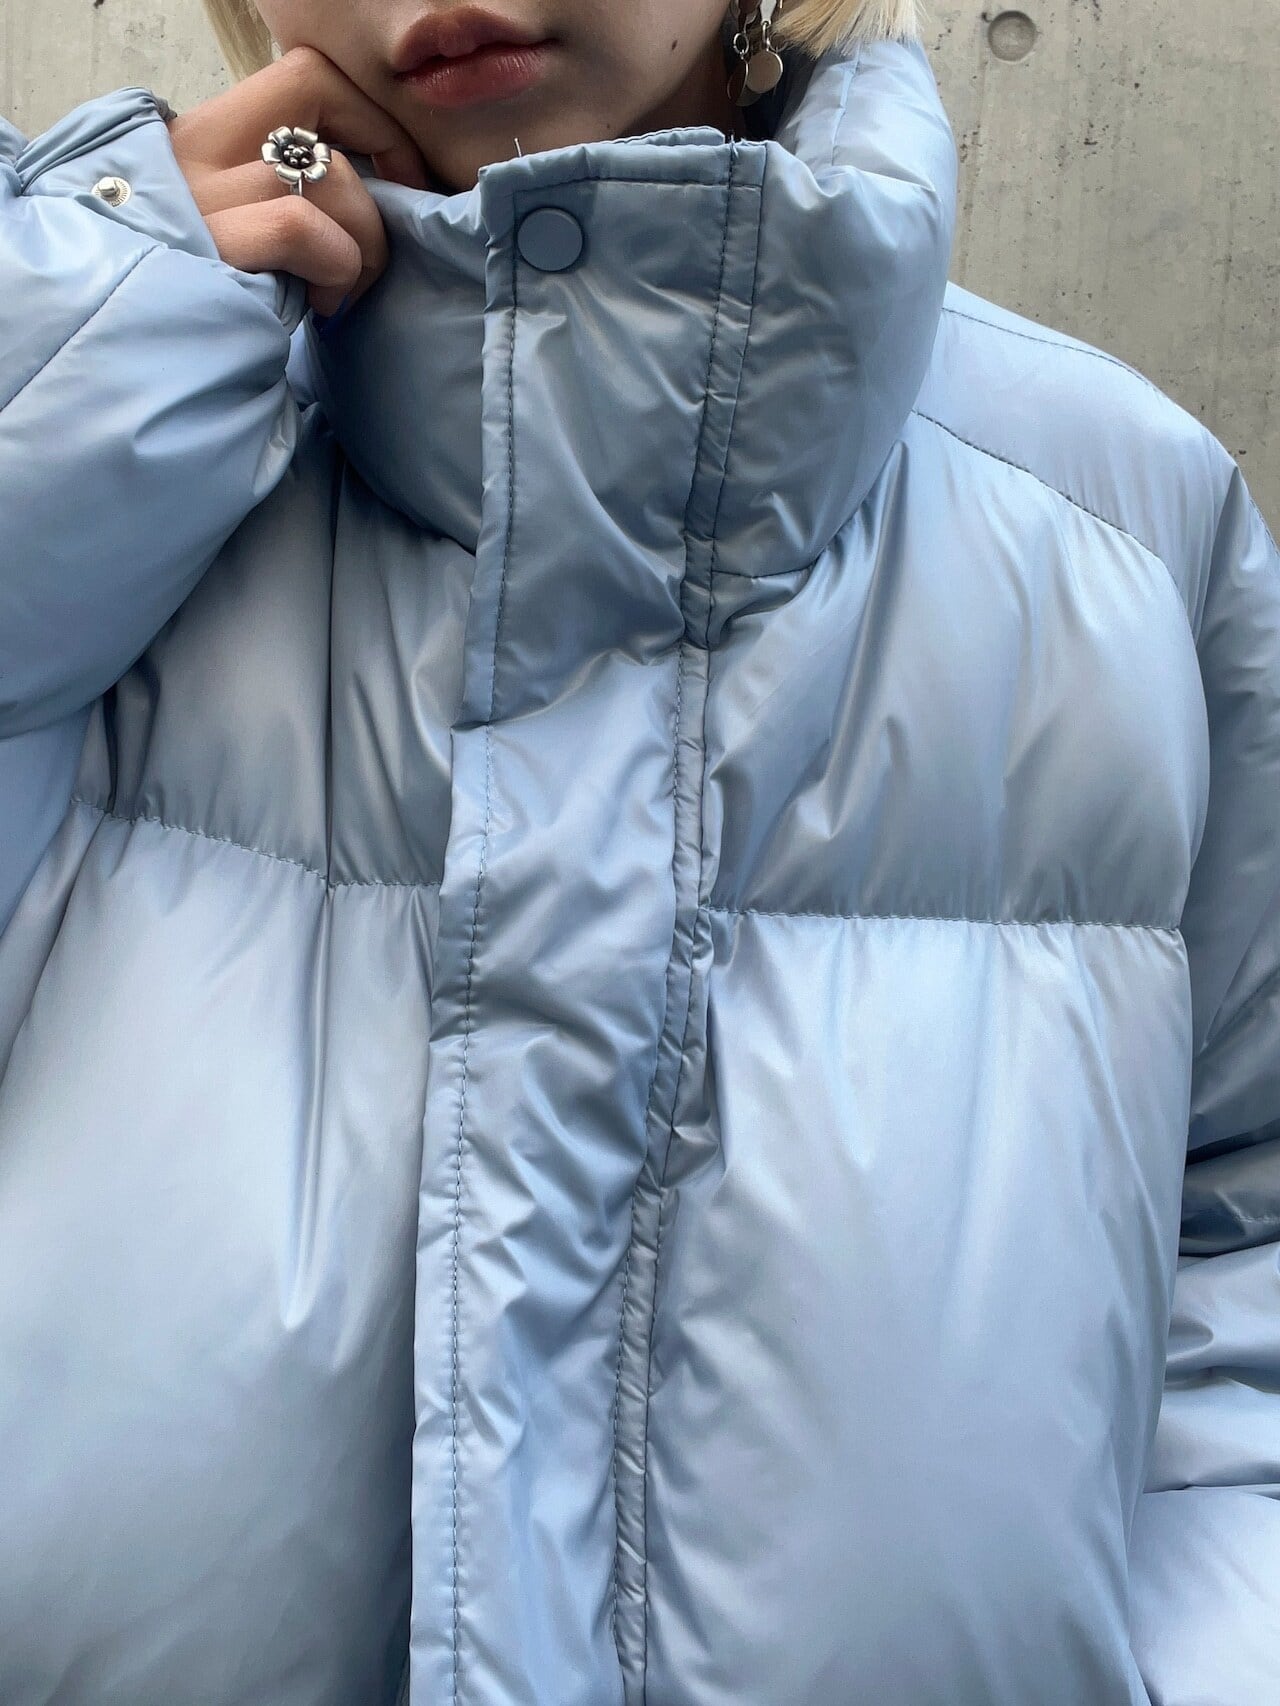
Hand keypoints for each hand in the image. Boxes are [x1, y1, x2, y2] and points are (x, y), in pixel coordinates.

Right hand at [164, 44, 430, 318]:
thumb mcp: (234, 243)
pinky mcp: (206, 246)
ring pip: (323, 172)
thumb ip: (276, 201)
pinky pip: (300, 225)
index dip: (367, 121)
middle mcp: (185, 152)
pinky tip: (320, 308)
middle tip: (367, 260)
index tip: (398, 178)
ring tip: (338, 296)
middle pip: (318, 101)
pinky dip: (334, 267)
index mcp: (195, 143)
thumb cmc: (204, 325)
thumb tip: (361, 195)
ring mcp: (192, 194)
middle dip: (373, 179)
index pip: (303, 79)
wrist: (138, 383)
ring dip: (359, 243)